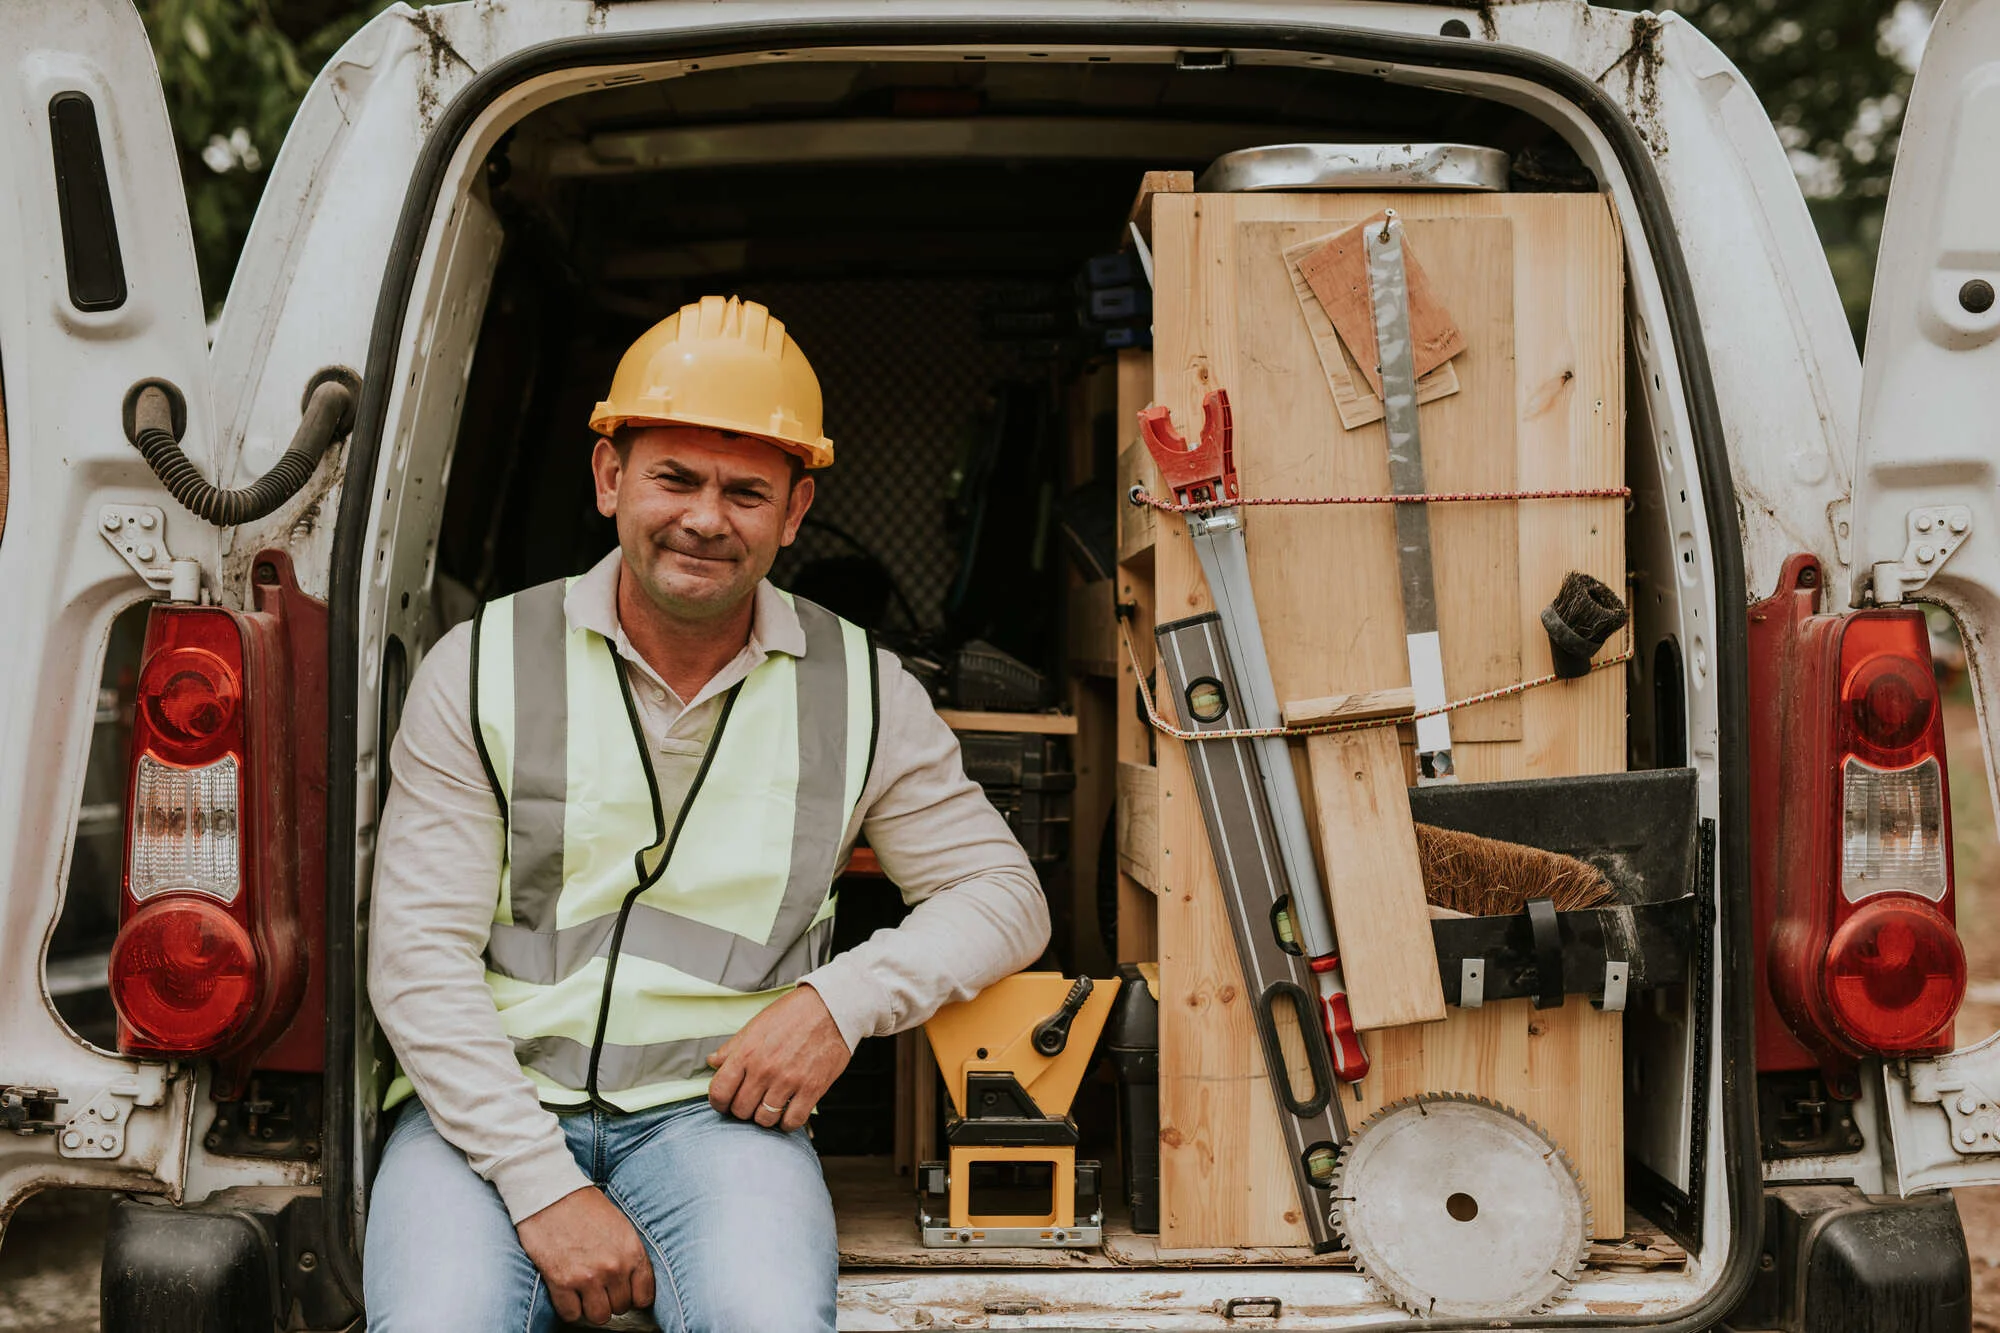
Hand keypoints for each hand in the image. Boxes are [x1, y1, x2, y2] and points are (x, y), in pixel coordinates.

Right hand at [516, 1186, 655, 1325]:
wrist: (550, 1193)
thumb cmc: (584, 1205)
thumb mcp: (620, 1224)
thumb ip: (628, 1253)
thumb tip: (632, 1280)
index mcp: (632, 1250)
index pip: (644, 1296)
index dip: (633, 1296)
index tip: (623, 1292)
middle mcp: (614, 1267)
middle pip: (620, 1307)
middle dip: (610, 1299)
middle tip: (599, 1286)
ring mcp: (588, 1277)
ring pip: (599, 1316)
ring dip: (591, 1307)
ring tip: (584, 1292)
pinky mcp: (561, 1283)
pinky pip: (571, 1315)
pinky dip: (569, 1308)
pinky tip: (567, 1293)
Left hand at [706, 984, 850, 1131]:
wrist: (831, 1007)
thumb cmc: (793, 1013)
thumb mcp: (756, 1025)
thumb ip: (732, 1047)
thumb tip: (712, 1063)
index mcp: (747, 1052)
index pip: (719, 1091)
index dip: (718, 1103)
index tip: (725, 1103)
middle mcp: (764, 1069)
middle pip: (740, 1109)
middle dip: (742, 1110)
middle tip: (751, 1103)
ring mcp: (788, 1081)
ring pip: (764, 1119)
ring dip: (764, 1117)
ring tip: (769, 1106)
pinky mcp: (812, 1089)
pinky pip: (792, 1121)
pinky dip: (787, 1123)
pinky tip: (788, 1112)